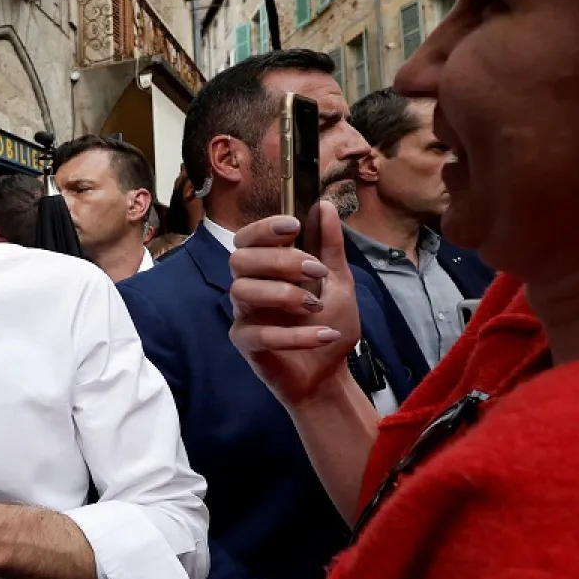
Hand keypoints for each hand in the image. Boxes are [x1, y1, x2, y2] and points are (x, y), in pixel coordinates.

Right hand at [228, 204, 359, 407]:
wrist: (329, 372)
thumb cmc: (329, 323)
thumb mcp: (338, 281)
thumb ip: (329, 246)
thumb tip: (325, 206)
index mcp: (267, 267)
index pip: (248, 238)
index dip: (265, 228)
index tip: (294, 227)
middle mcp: (249, 286)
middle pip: (240, 260)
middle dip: (279, 260)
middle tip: (314, 271)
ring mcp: (244, 314)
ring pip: (243, 291)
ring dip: (284, 294)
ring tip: (315, 306)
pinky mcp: (246, 343)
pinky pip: (259, 334)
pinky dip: (295, 334)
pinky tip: (323, 335)